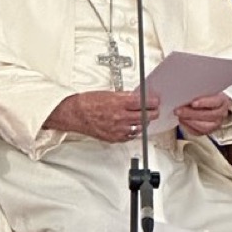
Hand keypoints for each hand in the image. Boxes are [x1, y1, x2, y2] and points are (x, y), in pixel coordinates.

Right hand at [45, 90, 160, 141]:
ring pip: (140, 128)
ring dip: (144, 123)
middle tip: (155, 111)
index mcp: (119, 103)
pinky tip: (133, 127)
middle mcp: (120, 116)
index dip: (153, 102)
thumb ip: (125, 97)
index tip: (156, 102)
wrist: (75, 114)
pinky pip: (130, 136)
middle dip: (153, 113)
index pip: (144, 103)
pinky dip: (134, 132)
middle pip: (145, 116)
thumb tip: (136, 98)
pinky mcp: (114, 138)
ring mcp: (118, 129)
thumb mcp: (109, 94)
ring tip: (143, 119)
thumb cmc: (88, 102)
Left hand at [174, 92, 231, 136]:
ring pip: (204, 127)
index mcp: (222, 101)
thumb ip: (197, 93)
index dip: (204, 102)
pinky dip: (188, 127)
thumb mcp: (204, 91)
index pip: (215, 102)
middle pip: (209, 115)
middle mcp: (221, 113)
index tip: (193, 103)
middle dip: (191, 113)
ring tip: (180, 116)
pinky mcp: (209, 131)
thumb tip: (185, 95)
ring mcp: (216, 124)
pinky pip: (199, 132)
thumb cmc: (207, 96)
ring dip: (189, 121)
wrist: (211, 104)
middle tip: (179, 110)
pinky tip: (183, 120)